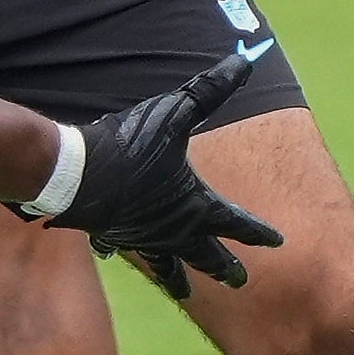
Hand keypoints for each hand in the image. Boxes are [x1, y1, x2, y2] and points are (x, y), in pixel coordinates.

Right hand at [27, 49, 282, 298]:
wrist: (75, 175)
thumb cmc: (130, 144)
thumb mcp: (175, 112)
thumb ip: (210, 90)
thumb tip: (244, 62)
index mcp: (195, 205)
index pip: (237, 222)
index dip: (259, 231)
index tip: (278, 242)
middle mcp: (173, 229)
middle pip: (206, 255)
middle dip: (224, 267)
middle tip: (240, 281)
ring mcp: (143, 236)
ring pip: (166, 264)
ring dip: (178, 277)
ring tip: (184, 292)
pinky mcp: (113, 232)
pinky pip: (123, 246)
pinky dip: (123, 250)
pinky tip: (115, 252)